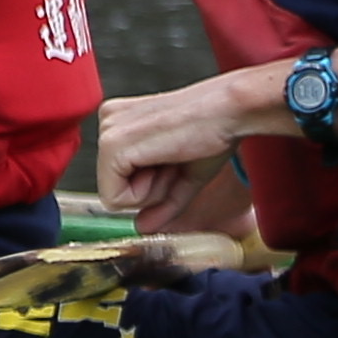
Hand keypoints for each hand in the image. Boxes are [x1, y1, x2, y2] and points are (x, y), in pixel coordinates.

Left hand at [92, 69, 269, 219]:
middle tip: (177, 159)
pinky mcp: (112, 144)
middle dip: (153, 188)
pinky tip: (168, 161)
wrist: (231, 110)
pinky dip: (147, 192)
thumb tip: (143, 228)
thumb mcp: (184, 175)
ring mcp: (107, 131)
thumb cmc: (214, 131)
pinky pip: (116, 198)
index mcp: (121, 122)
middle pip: (116, 190)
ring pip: (115, 197)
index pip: (119, 180)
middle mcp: (107, 121)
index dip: (153, 187)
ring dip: (153, 189)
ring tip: (174, 157)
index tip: (175, 161)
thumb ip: (161, 203)